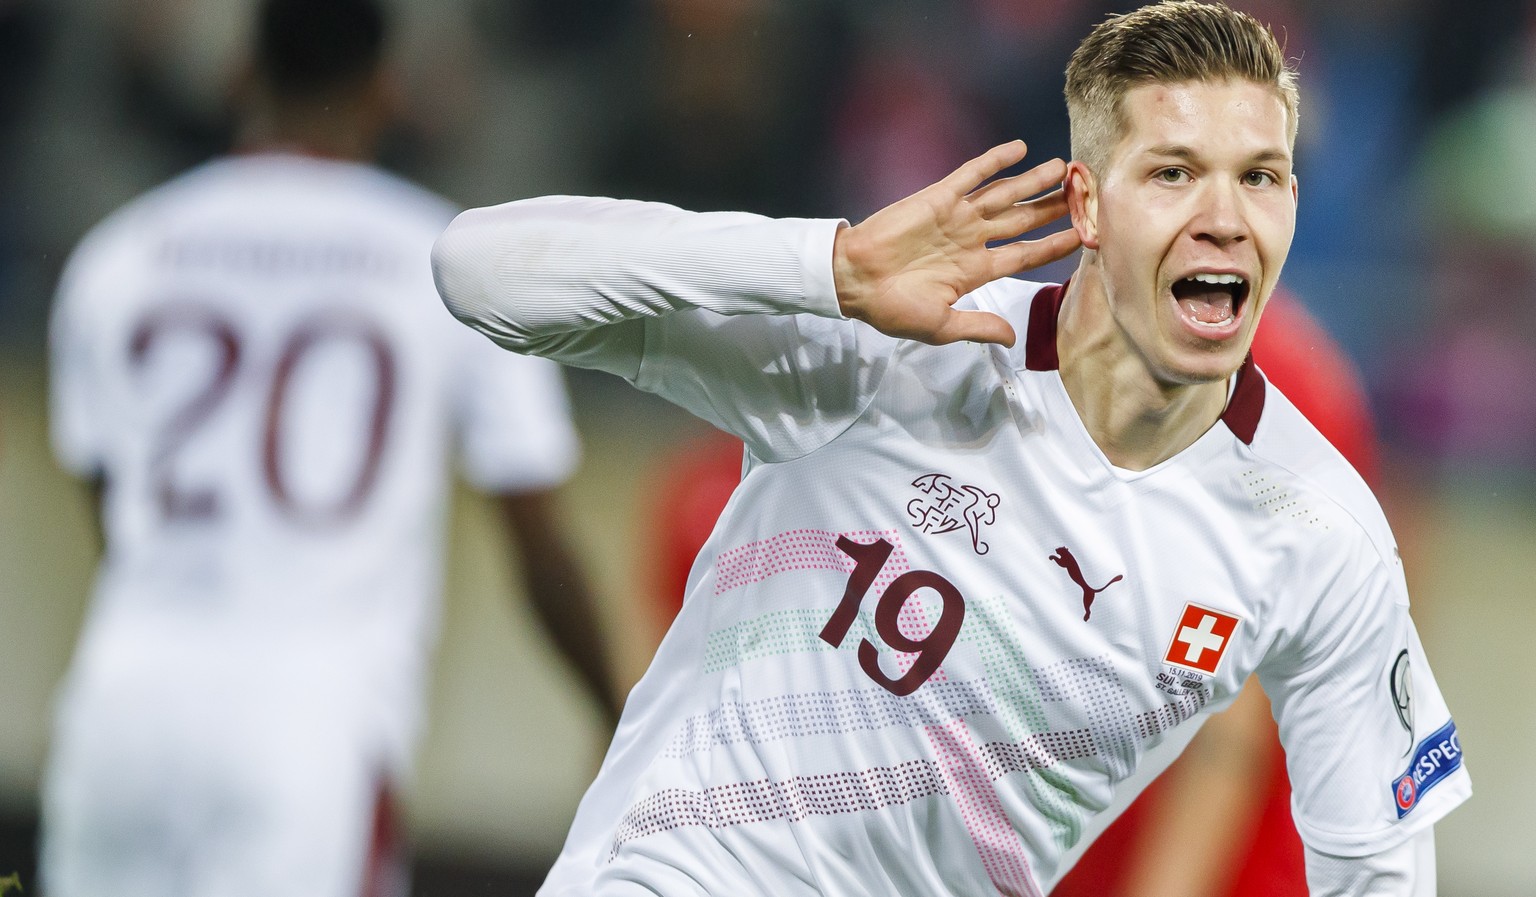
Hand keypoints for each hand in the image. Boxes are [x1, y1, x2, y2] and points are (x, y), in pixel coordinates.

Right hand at [832, 141, 1079, 346]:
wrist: (854, 280)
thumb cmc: (892, 307)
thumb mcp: (940, 325)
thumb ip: (978, 327)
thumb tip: (1011, 339)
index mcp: (975, 271)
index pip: (1025, 255)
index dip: (1054, 245)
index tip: (1083, 236)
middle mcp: (971, 240)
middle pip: (1022, 220)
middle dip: (1052, 208)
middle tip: (1082, 194)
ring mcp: (956, 216)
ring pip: (1004, 194)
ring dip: (1033, 181)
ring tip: (1063, 168)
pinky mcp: (938, 198)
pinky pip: (972, 174)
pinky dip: (995, 161)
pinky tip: (1019, 149)